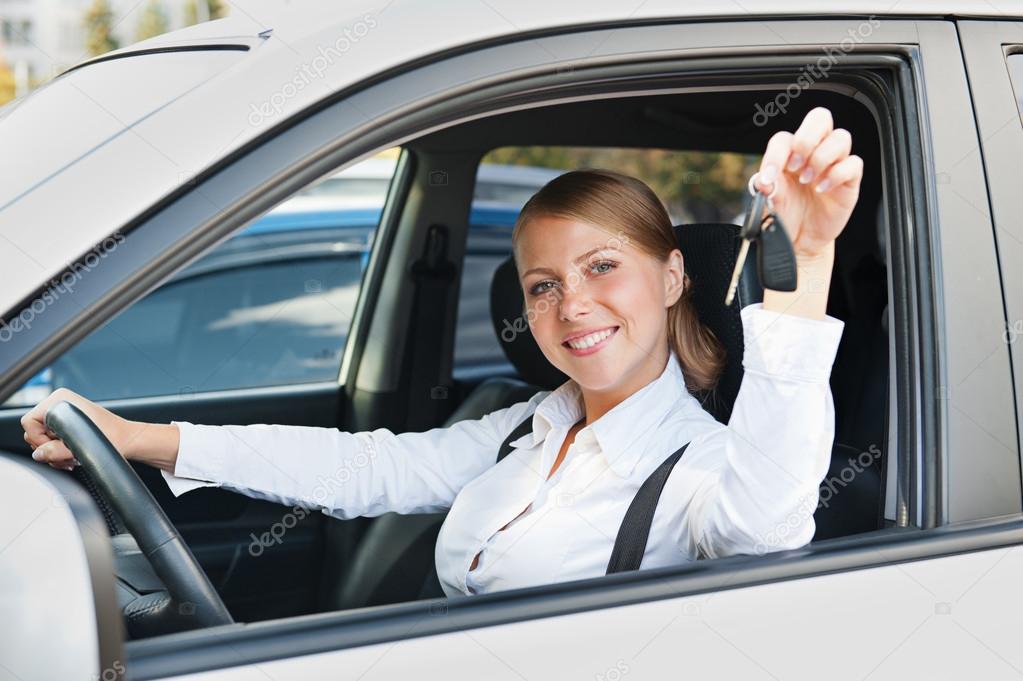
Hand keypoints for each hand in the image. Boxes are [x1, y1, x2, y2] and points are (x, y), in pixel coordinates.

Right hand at [21, 387, 129, 470]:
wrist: (128, 439)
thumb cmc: (112, 438)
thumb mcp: (78, 448)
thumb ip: (54, 451)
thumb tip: (38, 454)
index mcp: (60, 400)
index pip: (29, 421)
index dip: (37, 439)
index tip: (54, 449)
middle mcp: (59, 403)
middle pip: (34, 431)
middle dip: (48, 448)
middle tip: (65, 457)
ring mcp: (63, 412)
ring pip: (42, 438)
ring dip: (54, 452)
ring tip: (72, 457)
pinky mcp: (67, 422)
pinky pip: (52, 439)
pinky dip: (59, 450)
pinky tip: (72, 456)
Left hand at [754, 106, 862, 258]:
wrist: (799, 240)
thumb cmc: (785, 216)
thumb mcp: (770, 204)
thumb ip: (767, 190)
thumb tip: (765, 179)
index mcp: (789, 154)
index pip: (785, 137)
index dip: (777, 153)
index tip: (770, 177)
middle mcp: (813, 153)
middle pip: (820, 118)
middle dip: (807, 138)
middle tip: (796, 165)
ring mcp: (833, 164)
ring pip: (841, 137)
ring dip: (822, 157)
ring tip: (808, 180)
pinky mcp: (848, 180)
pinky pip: (854, 163)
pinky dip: (837, 174)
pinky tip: (822, 189)